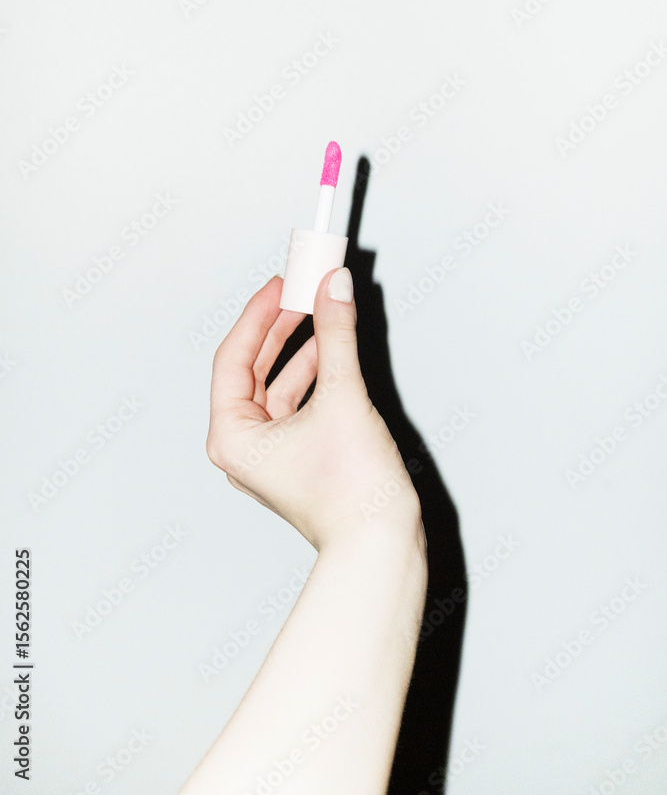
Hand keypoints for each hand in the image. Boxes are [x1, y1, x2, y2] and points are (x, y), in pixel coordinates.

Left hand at [206, 267, 423, 552]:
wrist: (382, 544)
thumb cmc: (352, 493)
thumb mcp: (342, 397)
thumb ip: (336, 334)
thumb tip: (332, 289)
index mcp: (232, 436)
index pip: (234, 357)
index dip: (258, 314)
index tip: (281, 284)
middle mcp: (244, 447)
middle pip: (253, 369)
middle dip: (280, 328)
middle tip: (300, 292)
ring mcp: (270, 455)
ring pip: (277, 385)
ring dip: (301, 350)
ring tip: (322, 315)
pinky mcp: (297, 458)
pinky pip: (296, 404)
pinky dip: (313, 376)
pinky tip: (333, 353)